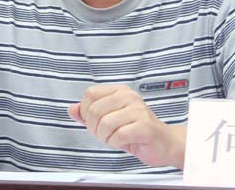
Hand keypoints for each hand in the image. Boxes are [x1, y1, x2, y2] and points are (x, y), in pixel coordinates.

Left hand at [68, 84, 185, 168]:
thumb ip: (89, 114)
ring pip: (104, 124)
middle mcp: (129, 96)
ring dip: (105, 138)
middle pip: (94, 110)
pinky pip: (118, 135)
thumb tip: (71, 109)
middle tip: (104, 135)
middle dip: (94, 129)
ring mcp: (137, 109)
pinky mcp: (144, 125)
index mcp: (119, 91)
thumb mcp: (109, 120)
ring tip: (114, 138)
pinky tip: (123, 142)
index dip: (86, 112)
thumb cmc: (135, 131)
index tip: (95, 122)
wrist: (163, 143)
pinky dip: (115, 143)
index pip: (90, 94)